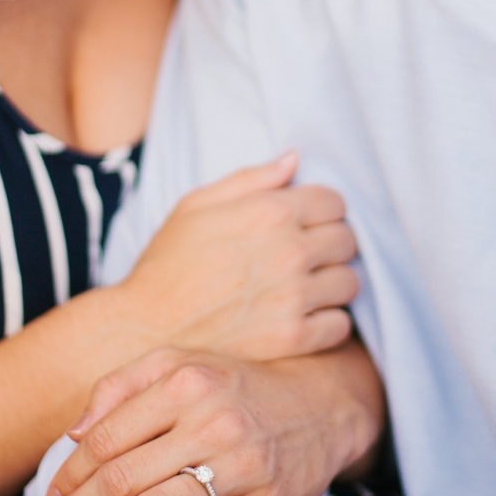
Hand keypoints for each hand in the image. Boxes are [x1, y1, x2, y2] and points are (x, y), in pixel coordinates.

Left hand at [45, 342, 381, 495]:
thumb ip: (121, 386)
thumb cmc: (232, 386)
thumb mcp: (180, 364)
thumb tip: (74, 433)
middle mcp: (215, 421)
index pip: (107, 437)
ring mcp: (244, 465)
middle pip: (124, 479)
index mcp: (187, 381)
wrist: (320, 408)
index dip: (69, 474)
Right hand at [108, 152, 358, 360]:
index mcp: (270, 211)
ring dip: (332, 284)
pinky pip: (340, 326)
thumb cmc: (168, 263)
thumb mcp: (196, 205)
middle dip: (330, 246)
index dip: (322, 211)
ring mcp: (294, 296)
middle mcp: (289, 251)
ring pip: (350, 283)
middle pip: (347, 240)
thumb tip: (294, 158)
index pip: (335, 202)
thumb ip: (251, 178)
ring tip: (305, 289)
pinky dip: (328, 322)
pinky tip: (303, 318)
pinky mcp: (293, 338)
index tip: (306, 225)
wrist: (145, 328)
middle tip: (305, 259)